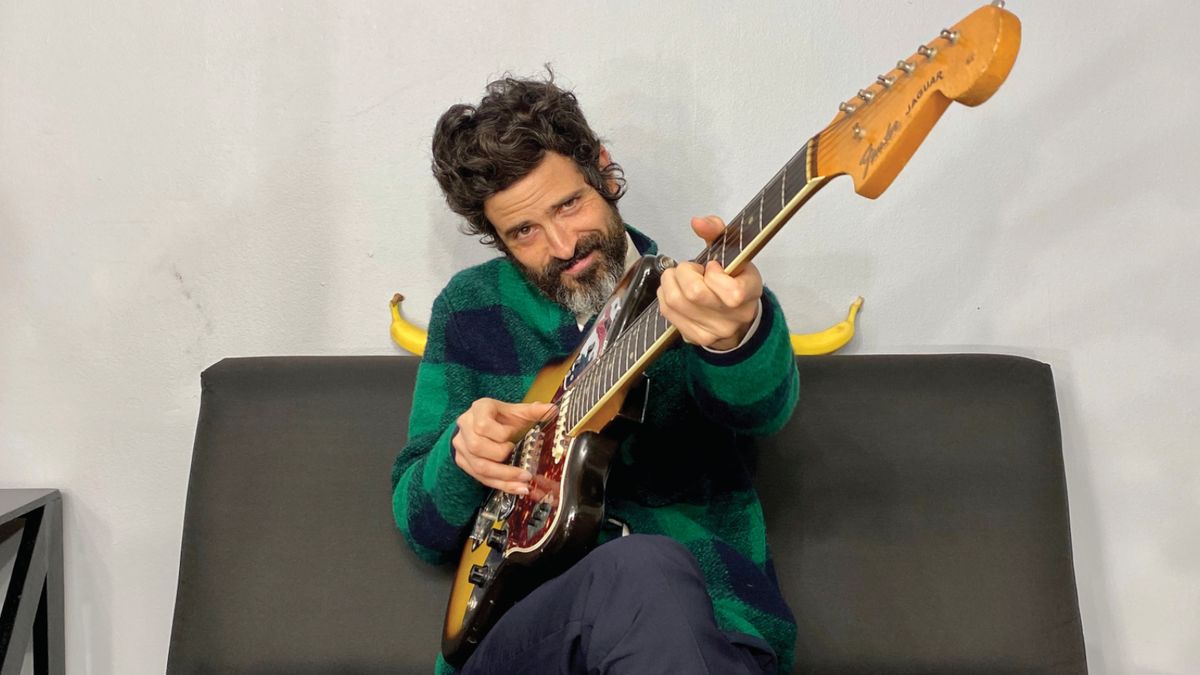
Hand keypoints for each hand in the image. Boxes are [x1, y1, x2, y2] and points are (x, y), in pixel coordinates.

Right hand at [452, 398, 555, 494]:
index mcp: (479, 409)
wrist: (481, 423)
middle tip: (522, 464)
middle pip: (477, 447)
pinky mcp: (463, 462)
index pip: (482, 425)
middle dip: (502, 458)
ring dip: (503, 478)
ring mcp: (462, 446)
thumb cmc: (501, 417)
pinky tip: (515, 488)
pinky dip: (500, 484)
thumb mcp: (516, 411)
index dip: (500, 435)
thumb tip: (552, 410)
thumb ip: (532, 411)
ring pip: (478, 466)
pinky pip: (480, 477)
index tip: (513, 437)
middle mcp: (465, 427)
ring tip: (524, 484)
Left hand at [657, 215, 762, 350]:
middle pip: (695, 293)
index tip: (713, 267)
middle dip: (685, 272)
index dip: (714, 275)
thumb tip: (697, 222)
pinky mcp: (694, 337)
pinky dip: (665, 295)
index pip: (733, 293)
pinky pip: (667, 312)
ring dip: (670, 282)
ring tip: (679, 277)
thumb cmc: (734, 279)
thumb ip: (717, 232)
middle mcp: (734, 317)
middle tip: (690, 269)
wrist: (736, 317)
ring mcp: (713, 331)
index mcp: (751, 293)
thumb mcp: (732, 252)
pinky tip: (675, 290)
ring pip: (675, 301)